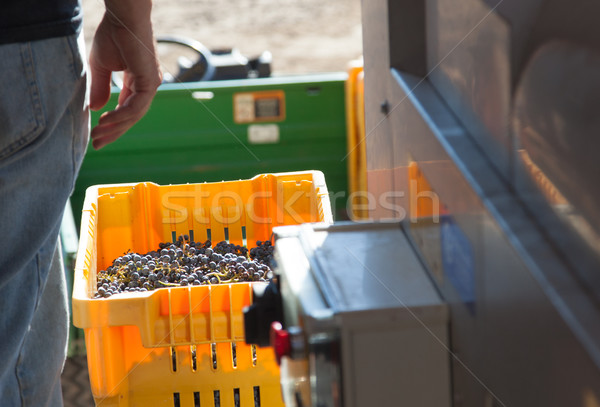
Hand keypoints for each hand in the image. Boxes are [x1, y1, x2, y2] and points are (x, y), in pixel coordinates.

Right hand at [89, 1, 161, 149]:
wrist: (123, 17)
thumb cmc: (113, 36)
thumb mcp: (101, 66)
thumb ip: (100, 88)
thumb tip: (95, 109)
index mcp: (138, 82)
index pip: (127, 109)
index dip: (113, 124)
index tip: (97, 136)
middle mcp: (147, 86)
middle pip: (132, 117)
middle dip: (114, 132)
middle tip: (97, 145)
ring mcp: (151, 84)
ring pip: (134, 115)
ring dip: (116, 127)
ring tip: (98, 135)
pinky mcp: (149, 81)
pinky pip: (136, 106)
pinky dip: (121, 116)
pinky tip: (106, 121)